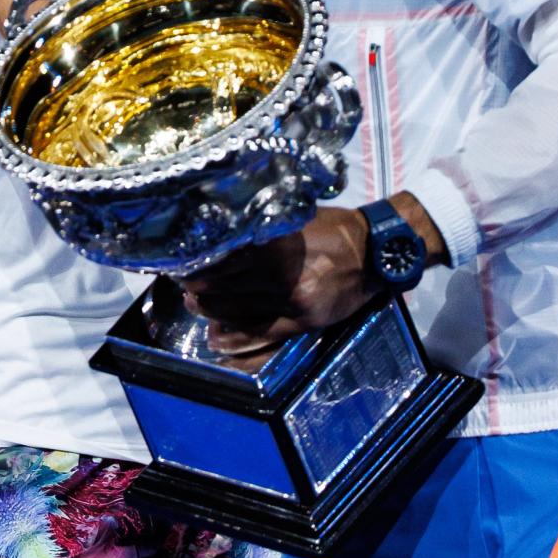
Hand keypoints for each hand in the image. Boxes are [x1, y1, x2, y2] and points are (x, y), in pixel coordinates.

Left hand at [181, 205, 375, 354]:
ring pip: (241, 309)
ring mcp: (295, 299)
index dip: (204, 263)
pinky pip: (264, 333)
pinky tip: (217, 339)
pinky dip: (237, 339)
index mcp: (279, 241)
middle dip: (202, 287)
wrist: (374, 254)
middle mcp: (284, 271)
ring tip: (194, 306)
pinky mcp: (305, 321)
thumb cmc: (332, 229)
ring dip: (213, 310)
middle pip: (230, 284)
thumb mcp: (296, 218)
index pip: (230, 256)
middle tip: (183, 285)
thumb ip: (263, 229)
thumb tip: (224, 239)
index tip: (186, 263)